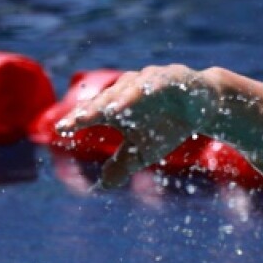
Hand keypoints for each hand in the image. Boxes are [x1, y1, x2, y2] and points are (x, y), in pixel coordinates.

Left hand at [55, 65, 214, 187]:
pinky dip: (154, 86)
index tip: (62, 130)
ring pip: (131, 89)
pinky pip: (161, 81)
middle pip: (107, 100)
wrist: (200, 106)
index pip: (92, 114)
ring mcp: (149, 81)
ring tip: (112, 109)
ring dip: (122, 98)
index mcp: (116, 108)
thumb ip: (121, 164)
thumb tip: (101, 186)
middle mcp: (127, 91)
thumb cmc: (165, 126)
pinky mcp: (172, 77)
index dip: (77, 121)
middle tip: (79, 119)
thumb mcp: (143, 151)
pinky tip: (148, 92)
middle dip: (93, 109)